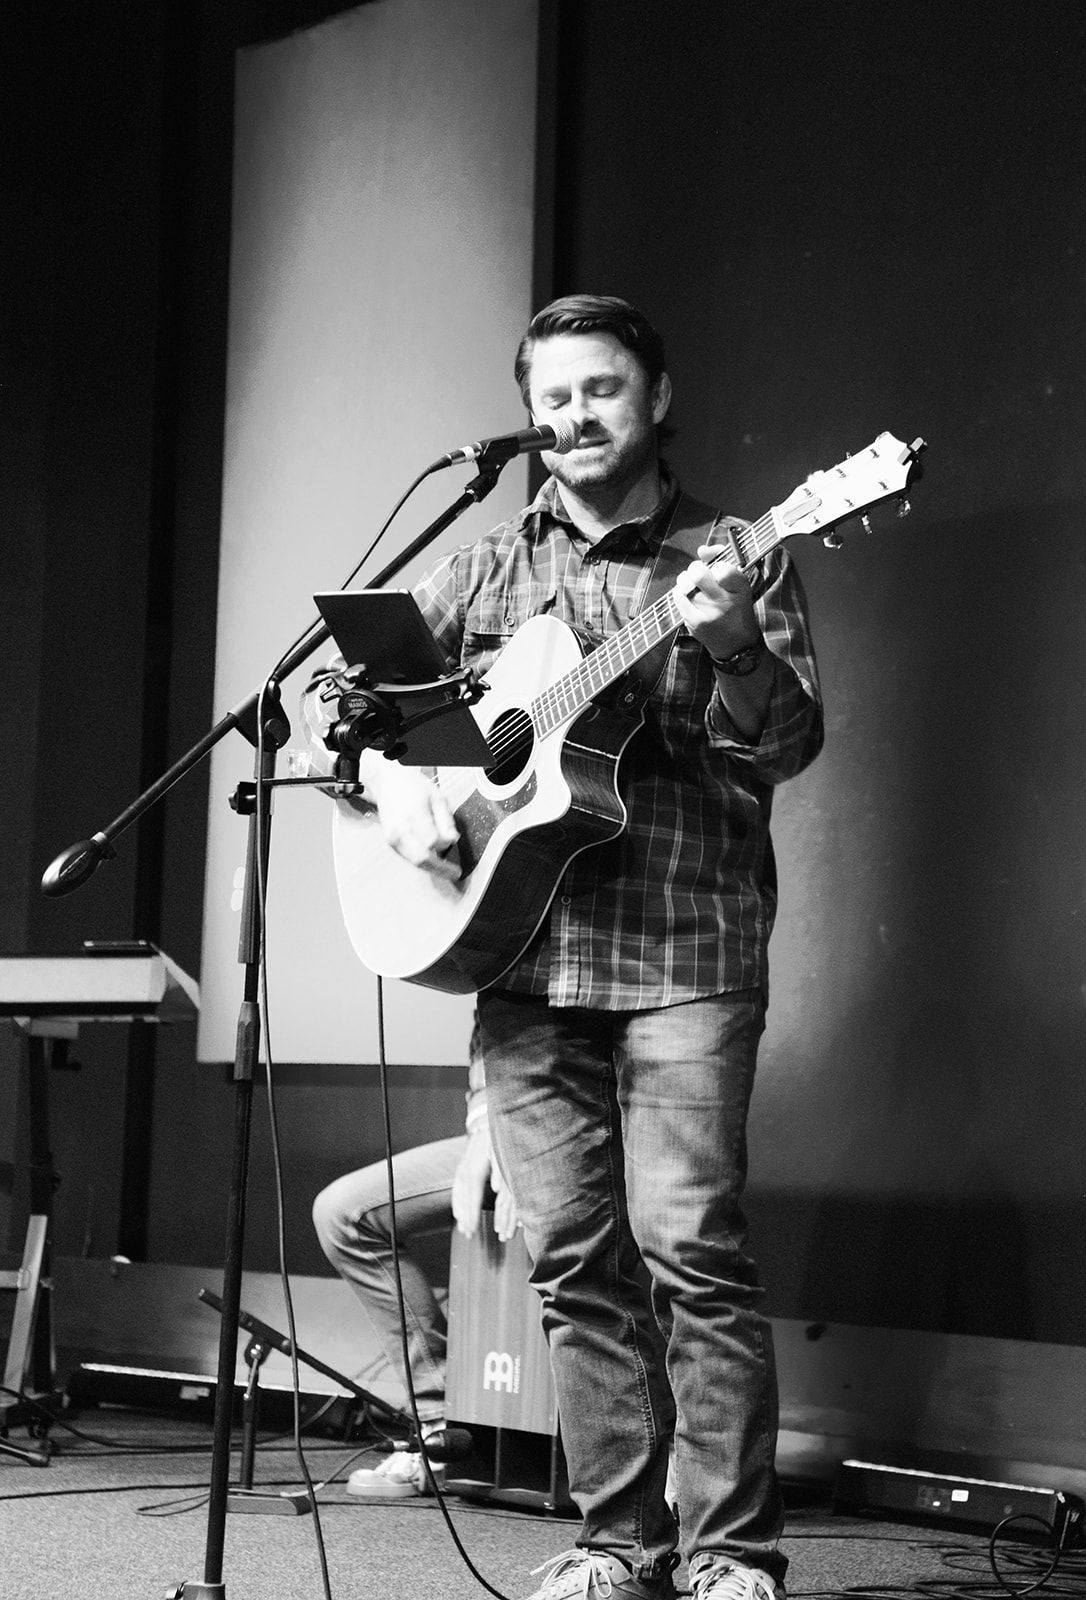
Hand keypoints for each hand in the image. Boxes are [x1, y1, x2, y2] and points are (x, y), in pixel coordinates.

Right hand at [369, 761, 460, 880]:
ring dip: (432, 868)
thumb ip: (446, 820)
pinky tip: (433, 860)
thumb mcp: (436, 796)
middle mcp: (400, 829)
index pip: (432, 841)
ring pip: (414, 862)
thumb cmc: (411, 786)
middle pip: (421, 858)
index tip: (453, 842)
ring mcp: (393, 838)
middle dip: (440, 869)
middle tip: (454, 873)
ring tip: (446, 869)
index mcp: (413, 815)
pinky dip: (422, 861)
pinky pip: (409, 858)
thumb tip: (453, 839)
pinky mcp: (391, 843)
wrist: (387, 782)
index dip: (445, 844)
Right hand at [451, 1123, 519, 1240]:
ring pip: (459, 1191)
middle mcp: (467, 1165)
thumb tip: (496, 1187)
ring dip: (460, 1211)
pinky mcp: (464, 1165)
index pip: (472, 1190)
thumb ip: (500, 1168)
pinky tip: (458, 1213)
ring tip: (463, 1229)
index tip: (472, 1227)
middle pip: (464, 1194)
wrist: (488, 1118)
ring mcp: (464, 1165)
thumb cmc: (500, 1136)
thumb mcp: (503, 1149)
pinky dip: (456, 1200)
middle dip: (466, 1216)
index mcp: (478, 1162)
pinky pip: (457, 1186)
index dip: (472, 1209)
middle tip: (468, 1234)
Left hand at [673, 546, 760, 662]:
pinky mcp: (695, 622)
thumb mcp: (739, 584)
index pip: (722, 567)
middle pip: (697, 572)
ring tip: (693, 586)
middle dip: (695, 568)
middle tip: (700, 574)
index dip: (716, 564)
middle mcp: (725, 600)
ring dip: (686, 580)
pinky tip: (687, 596)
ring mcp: (708, 612)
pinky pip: (678, 597)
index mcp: (740, 588)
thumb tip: (702, 550)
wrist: (736, 644)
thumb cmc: (736, 608)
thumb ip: (722, 561)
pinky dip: (680, 592)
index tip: (717, 570)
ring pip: (684, 582)